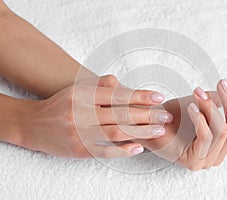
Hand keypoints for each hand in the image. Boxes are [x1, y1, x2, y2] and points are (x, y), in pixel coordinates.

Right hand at [20, 75, 172, 157]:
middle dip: (146, 115)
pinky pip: (104, 151)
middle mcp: (81, 113)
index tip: (157, 98)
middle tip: (166, 115)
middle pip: (120, 114)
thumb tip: (119, 82)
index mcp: (82, 95)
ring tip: (159, 130)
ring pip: (116, 132)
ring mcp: (79, 133)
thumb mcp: (75, 89)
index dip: (139, 96)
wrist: (32, 125)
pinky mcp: (78, 150)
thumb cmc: (59, 105)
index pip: (117, 95)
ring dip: (140, 132)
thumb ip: (98, 86)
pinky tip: (138, 148)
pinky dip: (122, 151)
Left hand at [134, 80, 226, 170]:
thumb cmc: (175, 116)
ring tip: (199, 92)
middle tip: (221, 84)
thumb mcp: (205, 103)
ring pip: (221, 130)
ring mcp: (206, 161)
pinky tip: (192, 107)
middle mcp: (218, 155)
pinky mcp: (193, 162)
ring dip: (211, 107)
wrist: (150, 123)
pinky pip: (206, 137)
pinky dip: (200, 119)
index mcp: (223, 143)